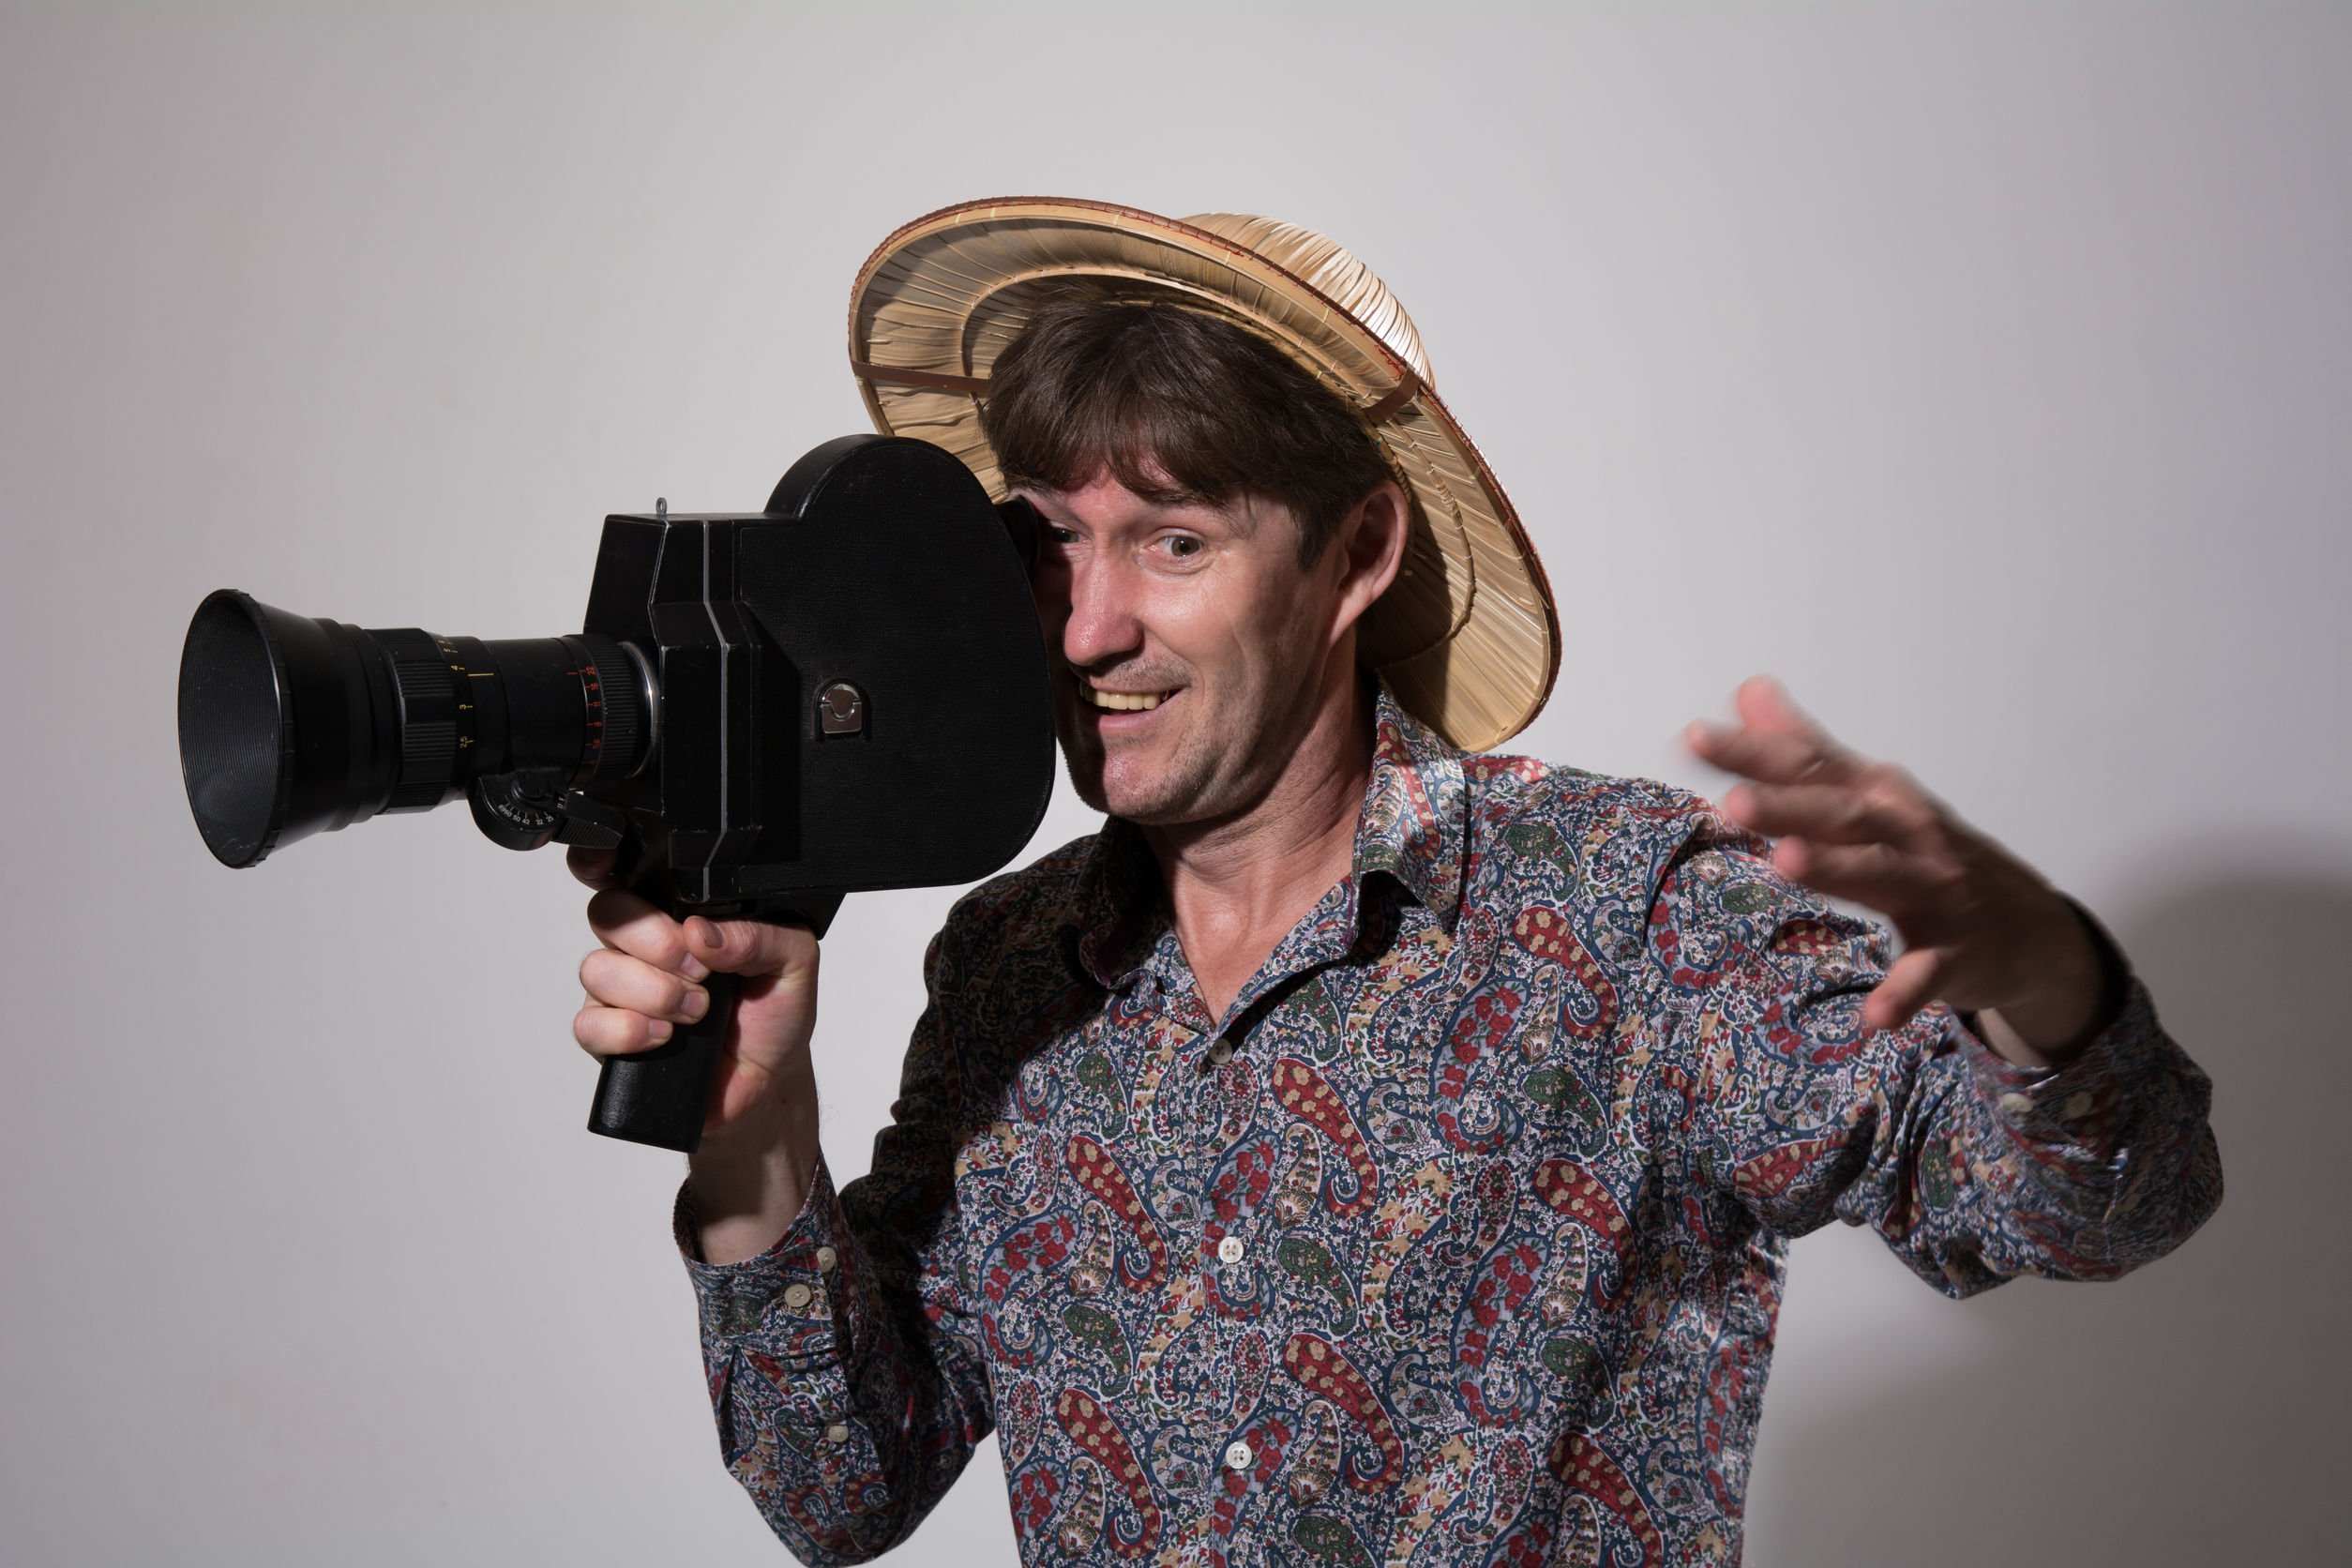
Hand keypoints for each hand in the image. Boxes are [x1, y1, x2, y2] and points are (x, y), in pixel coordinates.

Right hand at [568, 845, 821, 1150]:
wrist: (770, 1079)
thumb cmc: (775, 1012)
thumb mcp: (793, 961)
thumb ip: (759, 935)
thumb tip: (701, 931)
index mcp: (681, 914)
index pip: (632, 877)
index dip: (629, 882)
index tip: (675, 917)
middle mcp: (641, 947)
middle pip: (607, 914)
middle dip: (656, 942)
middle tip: (699, 972)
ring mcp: (620, 992)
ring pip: (596, 970)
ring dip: (653, 992)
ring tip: (696, 1011)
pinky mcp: (609, 1039)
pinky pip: (588, 1025)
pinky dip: (627, 1030)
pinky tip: (664, 1038)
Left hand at [1683, 675, 2107, 1056]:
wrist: (2028, 925)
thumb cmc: (1926, 849)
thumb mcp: (1868, 793)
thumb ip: (1804, 748)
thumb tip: (1748, 690)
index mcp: (1875, 795)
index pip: (1809, 766)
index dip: (1754, 751)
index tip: (1695, 737)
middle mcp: (1906, 833)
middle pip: (1841, 814)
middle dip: (1789, 805)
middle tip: (1733, 800)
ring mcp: (1934, 891)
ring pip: (1881, 876)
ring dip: (1835, 867)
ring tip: (1784, 861)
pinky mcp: (1954, 953)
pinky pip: (1927, 973)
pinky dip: (1904, 993)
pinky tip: (1874, 1017)